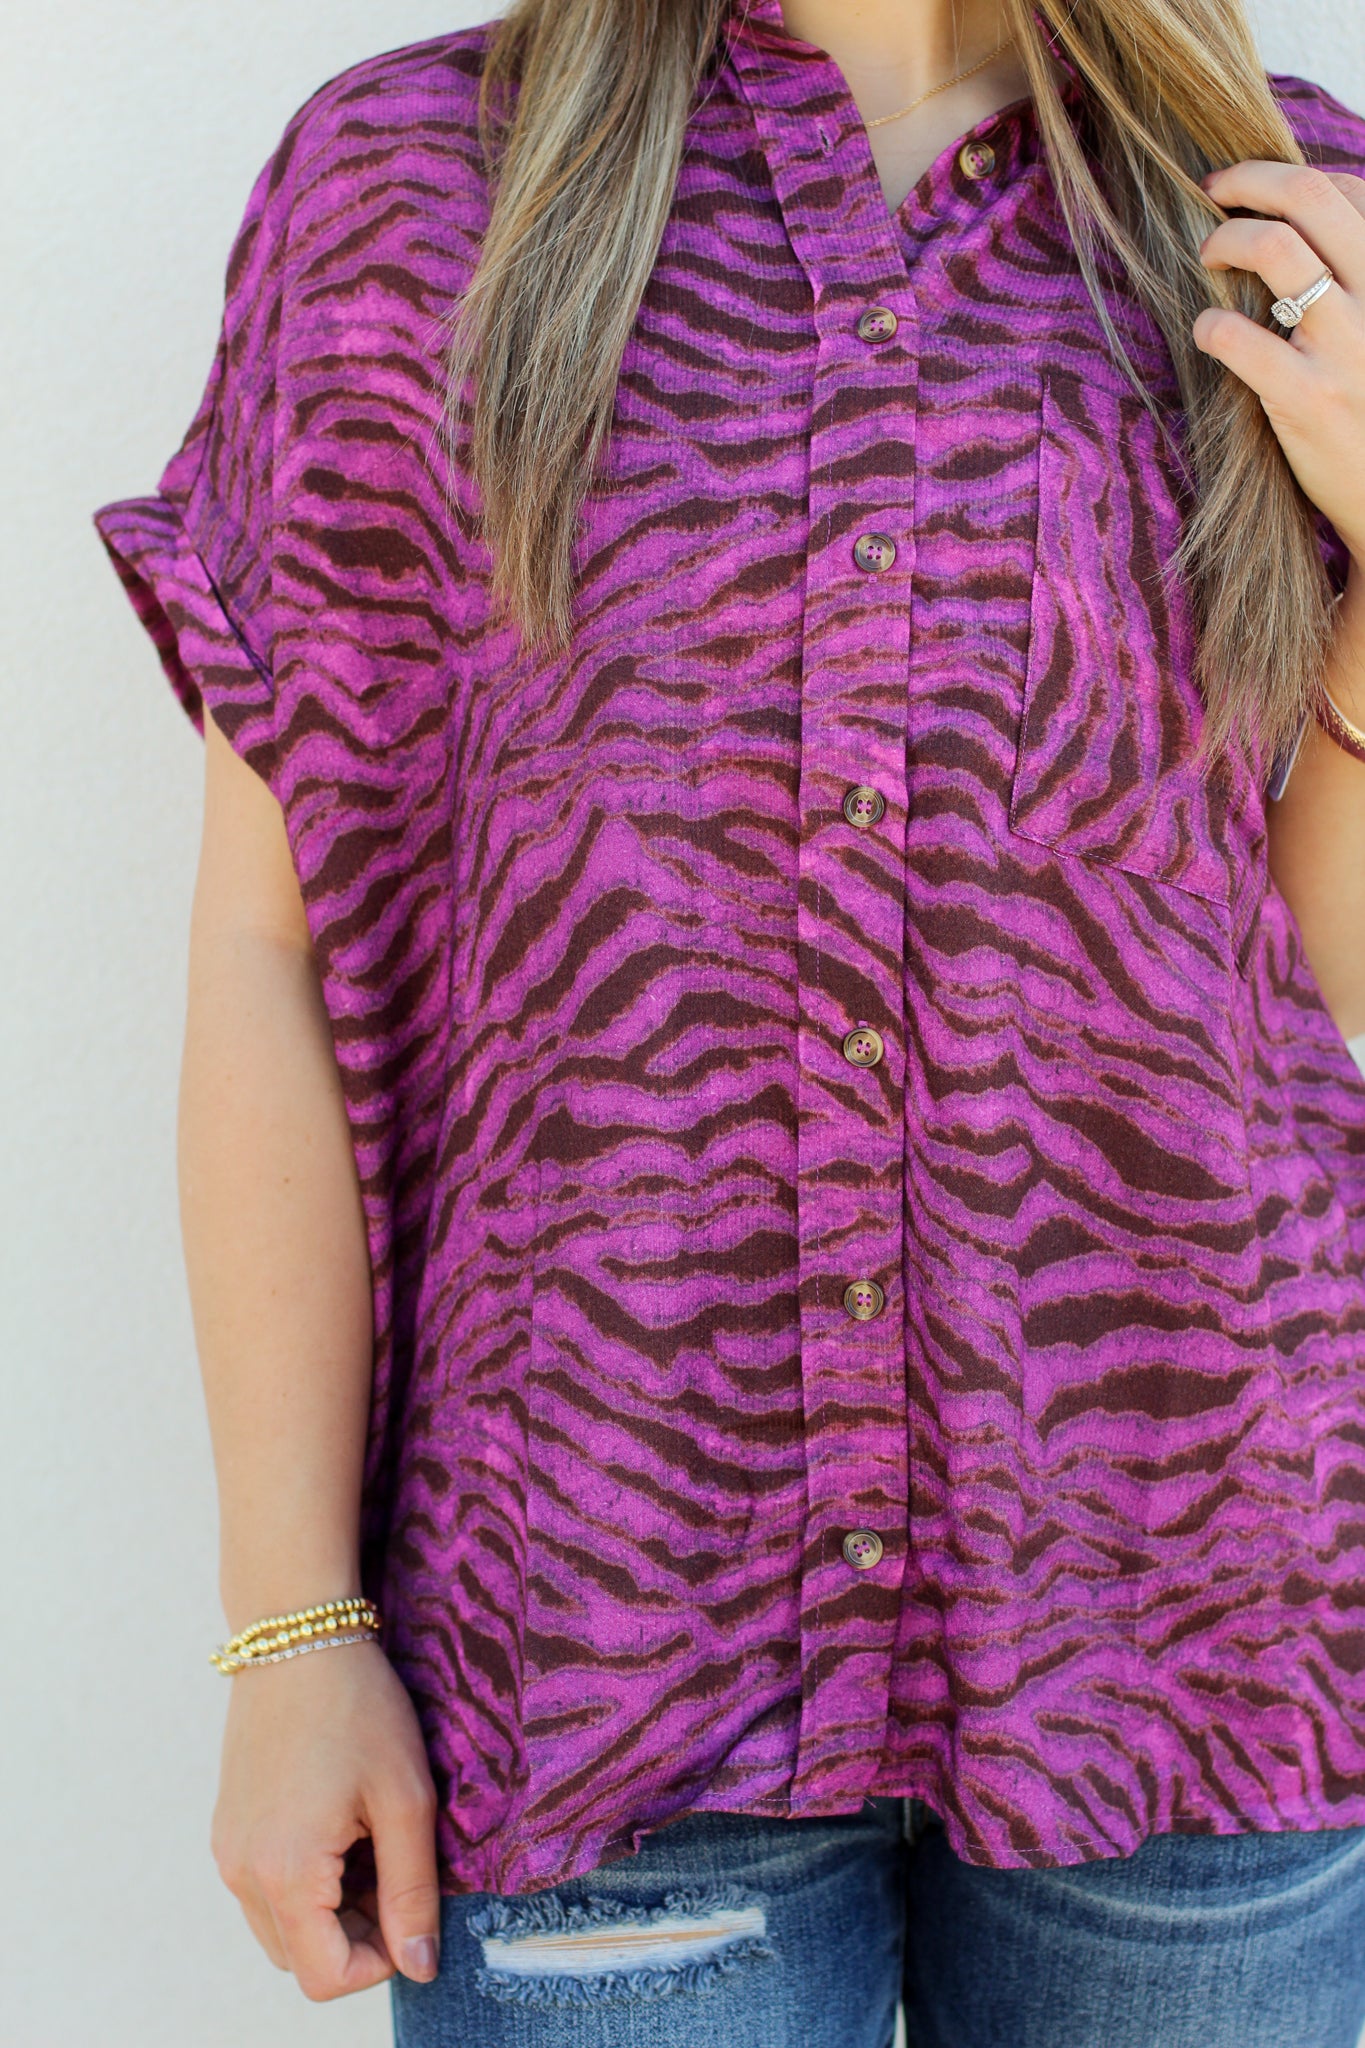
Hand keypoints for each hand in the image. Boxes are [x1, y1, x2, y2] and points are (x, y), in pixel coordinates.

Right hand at [211, 1644, 440, 2000]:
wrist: (298, 1635)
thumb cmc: (358, 1707)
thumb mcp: (405, 1799)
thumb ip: (412, 1891)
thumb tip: (419, 1965)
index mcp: (285, 1873)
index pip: (326, 1978)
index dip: (380, 1960)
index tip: (410, 1908)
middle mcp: (242, 1873)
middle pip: (302, 1959)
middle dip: (357, 1936)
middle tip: (396, 1867)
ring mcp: (228, 1851)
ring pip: (282, 1926)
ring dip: (331, 1910)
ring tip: (372, 1840)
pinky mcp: (228, 1828)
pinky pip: (265, 1888)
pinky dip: (306, 1882)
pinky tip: (342, 1824)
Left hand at [1194, 160, 1364, 565]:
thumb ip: (1350, 283)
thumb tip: (1292, 230)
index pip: (1345, 191)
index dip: (1286, 179)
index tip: (1249, 190)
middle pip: (1310, 197)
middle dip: (1249, 180)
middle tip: (1213, 191)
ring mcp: (1343, 346)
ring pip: (1276, 249)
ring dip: (1226, 240)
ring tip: (1207, 257)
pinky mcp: (1306, 397)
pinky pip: (1239, 337)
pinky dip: (1210, 325)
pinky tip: (1207, 333)